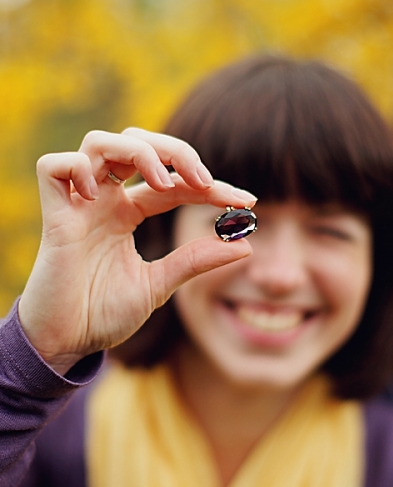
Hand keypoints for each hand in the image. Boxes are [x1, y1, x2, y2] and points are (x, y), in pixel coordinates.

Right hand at [18, 128, 256, 373]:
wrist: (67, 344)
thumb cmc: (104, 315)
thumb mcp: (159, 285)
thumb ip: (195, 261)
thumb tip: (246, 245)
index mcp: (127, 213)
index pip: (173, 183)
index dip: (210, 186)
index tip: (247, 201)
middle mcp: (104, 201)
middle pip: (137, 143)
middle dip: (176, 151)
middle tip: (204, 180)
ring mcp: (78, 204)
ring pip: (99, 142)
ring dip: (138, 152)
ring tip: (161, 183)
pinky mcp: (53, 216)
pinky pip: (54, 166)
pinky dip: (78, 167)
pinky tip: (99, 195)